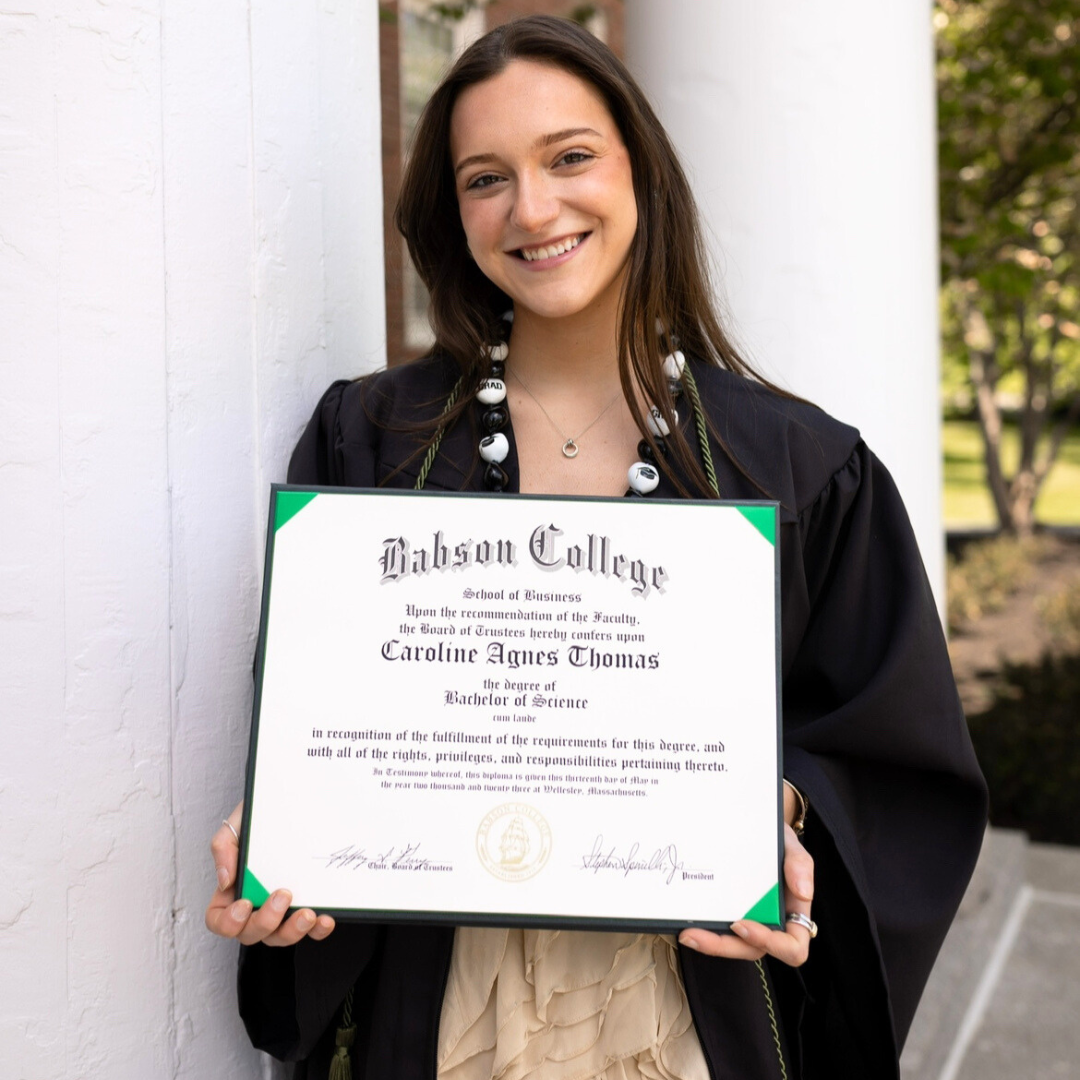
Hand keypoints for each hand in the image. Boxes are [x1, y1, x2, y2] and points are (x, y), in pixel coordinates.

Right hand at [204, 801, 335, 946]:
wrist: (294, 804)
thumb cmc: (261, 819)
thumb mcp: (237, 825)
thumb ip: (223, 848)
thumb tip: (225, 881)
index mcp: (232, 892)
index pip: (219, 920)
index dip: (228, 922)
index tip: (244, 904)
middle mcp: (254, 906)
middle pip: (251, 933)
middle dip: (266, 921)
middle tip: (283, 895)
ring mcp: (281, 910)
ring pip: (279, 937)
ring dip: (293, 931)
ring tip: (308, 913)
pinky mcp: (304, 907)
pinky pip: (310, 930)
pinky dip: (317, 930)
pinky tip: (324, 918)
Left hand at [678, 822, 814, 966]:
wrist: (757, 827)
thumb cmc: (778, 842)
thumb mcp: (791, 846)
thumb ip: (800, 865)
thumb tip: (803, 892)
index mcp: (793, 916)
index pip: (791, 948)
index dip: (769, 943)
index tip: (742, 924)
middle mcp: (771, 924)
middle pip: (752, 951)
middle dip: (723, 946)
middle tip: (696, 934)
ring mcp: (749, 921)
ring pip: (732, 945)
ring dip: (709, 943)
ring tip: (686, 932)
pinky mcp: (729, 913)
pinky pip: (720, 930)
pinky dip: (704, 929)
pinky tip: (686, 922)